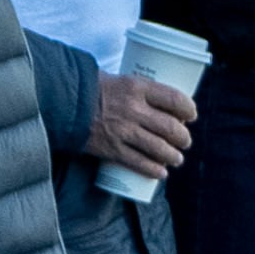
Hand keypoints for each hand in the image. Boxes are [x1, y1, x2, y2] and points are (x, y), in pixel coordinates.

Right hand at [82, 72, 196, 183]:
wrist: (63, 103)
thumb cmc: (92, 88)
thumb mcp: (120, 80)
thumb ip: (140, 92)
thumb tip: (162, 105)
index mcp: (137, 87)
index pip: (174, 99)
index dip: (188, 109)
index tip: (191, 115)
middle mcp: (134, 110)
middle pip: (171, 127)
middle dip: (183, 138)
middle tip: (184, 141)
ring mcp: (123, 131)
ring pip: (159, 148)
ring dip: (173, 156)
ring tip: (176, 158)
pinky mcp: (112, 149)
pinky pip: (139, 163)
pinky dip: (154, 170)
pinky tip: (161, 173)